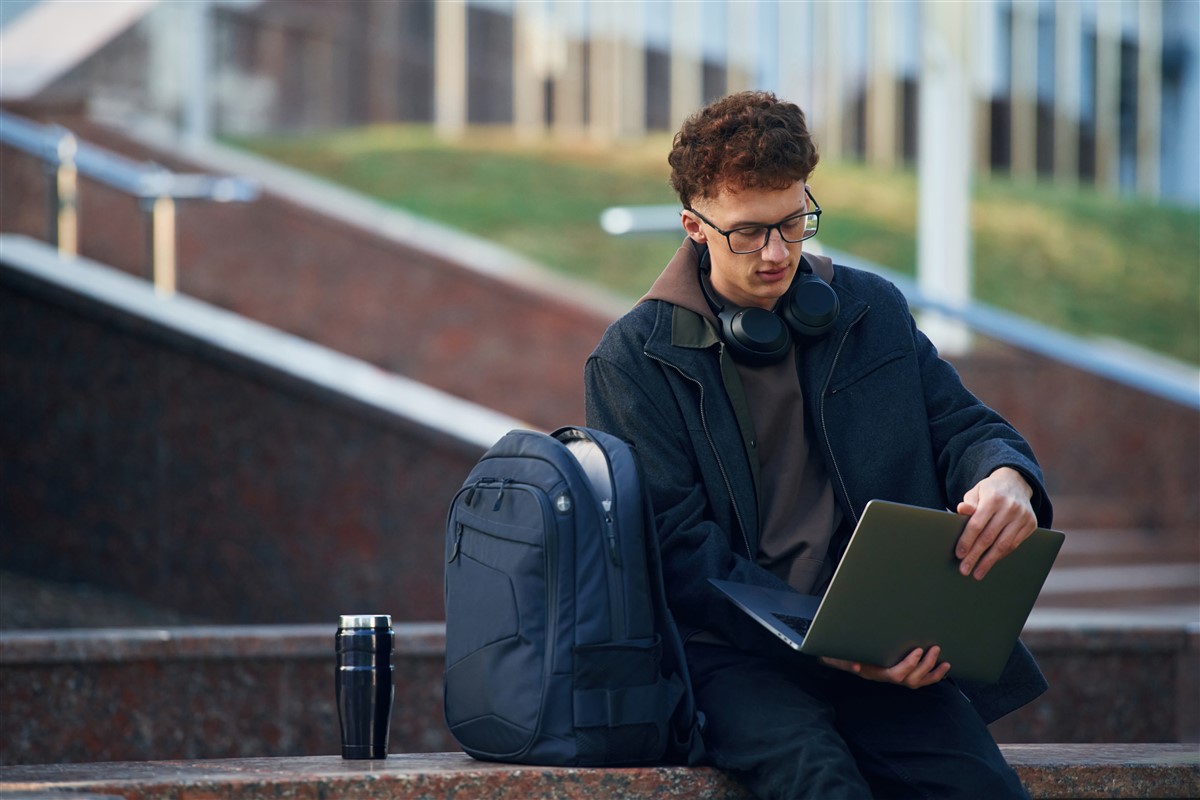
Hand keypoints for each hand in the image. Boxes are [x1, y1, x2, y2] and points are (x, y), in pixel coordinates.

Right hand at [820, 646, 949, 687]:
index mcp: (874, 673)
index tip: (917, 650)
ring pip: (917, 683)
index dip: (909, 665)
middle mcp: (885, 678)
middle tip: (935, 648)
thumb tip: (854, 667)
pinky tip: (940, 668)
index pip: (895, 675)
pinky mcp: (897, 673)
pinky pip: (917, 680)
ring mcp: (892, 677)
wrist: (836, 657)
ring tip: (945, 663)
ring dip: (933, 674)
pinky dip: (930, 676)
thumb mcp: (836, 657)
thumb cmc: (837, 655)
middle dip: (926, 666)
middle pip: (911, 680)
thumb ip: (843, 661)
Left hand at [955, 467, 1036, 579]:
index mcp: (993, 498)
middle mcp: (1010, 507)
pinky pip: (1014, 544)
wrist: (1015, 483)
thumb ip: (969, 503)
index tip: (959, 555)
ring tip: (977, 573)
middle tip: (964, 570)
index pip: (977, 524)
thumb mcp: (976, 492)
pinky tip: (991, 562)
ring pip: (1004, 545)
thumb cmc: (989, 491)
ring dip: (989, 561)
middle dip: (975, 556)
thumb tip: (961, 510)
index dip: (967, 541)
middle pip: (989, 537)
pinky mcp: (1031, 524)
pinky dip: (1001, 555)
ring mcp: (1023, 516)